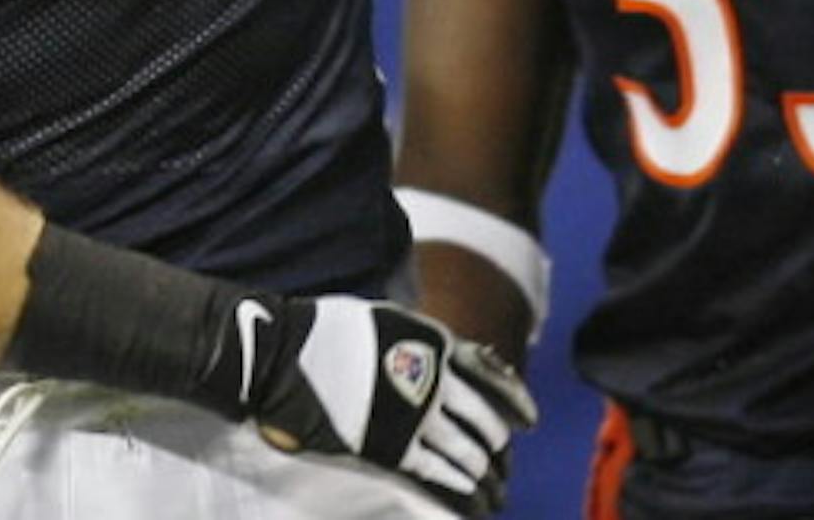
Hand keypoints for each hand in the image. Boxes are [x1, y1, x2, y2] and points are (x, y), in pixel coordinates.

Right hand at [222, 293, 535, 514]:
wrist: (284, 354)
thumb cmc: (326, 331)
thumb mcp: (384, 318)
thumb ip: (418, 338)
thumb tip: (446, 353)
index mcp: (433, 340)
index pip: (491, 374)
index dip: (515, 399)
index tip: (529, 420)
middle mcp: (432, 377)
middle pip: (484, 417)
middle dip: (497, 440)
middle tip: (499, 453)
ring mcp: (414, 414)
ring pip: (467, 450)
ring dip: (482, 469)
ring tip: (488, 480)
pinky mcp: (391, 446)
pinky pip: (438, 472)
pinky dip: (459, 485)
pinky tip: (470, 494)